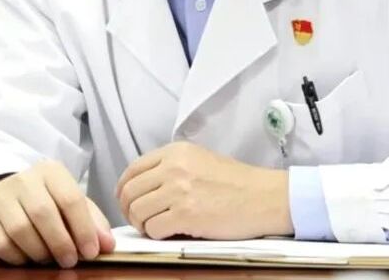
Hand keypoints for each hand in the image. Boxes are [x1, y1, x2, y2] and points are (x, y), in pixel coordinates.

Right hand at [0, 160, 115, 267]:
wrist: (2, 196)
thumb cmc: (45, 200)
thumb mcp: (71, 202)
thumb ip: (92, 222)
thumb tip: (107, 245)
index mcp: (50, 172)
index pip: (70, 198)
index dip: (83, 229)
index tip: (91, 252)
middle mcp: (24, 181)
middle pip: (44, 214)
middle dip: (61, 242)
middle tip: (70, 261)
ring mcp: (2, 200)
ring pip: (21, 230)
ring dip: (40, 252)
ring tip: (50, 258)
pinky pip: (3, 245)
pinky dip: (20, 258)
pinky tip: (29, 257)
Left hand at [115, 141, 291, 239]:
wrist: (264, 197)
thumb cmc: (237, 182)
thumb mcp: (200, 159)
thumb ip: (171, 166)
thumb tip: (144, 185)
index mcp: (176, 152)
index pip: (132, 170)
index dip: (124, 190)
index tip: (127, 201)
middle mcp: (173, 168)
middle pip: (129, 192)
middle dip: (130, 210)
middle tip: (141, 220)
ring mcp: (178, 191)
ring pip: (138, 212)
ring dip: (144, 224)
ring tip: (157, 227)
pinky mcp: (186, 215)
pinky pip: (154, 229)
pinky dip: (158, 235)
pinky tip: (171, 233)